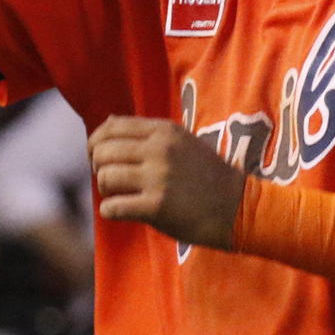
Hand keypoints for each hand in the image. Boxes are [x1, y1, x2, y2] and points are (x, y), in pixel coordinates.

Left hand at [88, 116, 245, 248]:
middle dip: (98, 166)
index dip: (96, 142)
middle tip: (110, 179)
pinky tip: (121, 211)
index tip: (98, 156)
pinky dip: (111, 211)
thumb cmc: (206, 176)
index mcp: (164, 131)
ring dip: (106, 189)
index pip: (111, 127)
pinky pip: (112, 207)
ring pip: (105, 177)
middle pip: (103, 151)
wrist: (238, 207)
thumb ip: (146, 134)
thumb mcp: (181, 142)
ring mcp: (158, 178)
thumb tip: (106, 123)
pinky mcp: (156, 206)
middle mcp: (159, 150)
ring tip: (119, 195)